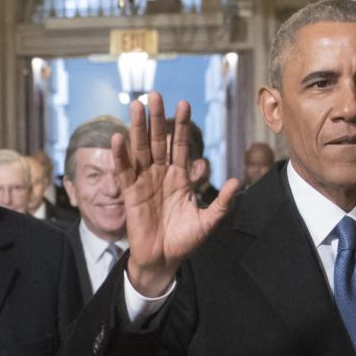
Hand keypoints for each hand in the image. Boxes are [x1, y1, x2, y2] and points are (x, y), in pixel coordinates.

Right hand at [113, 93, 238, 295]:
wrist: (163, 260)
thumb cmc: (185, 242)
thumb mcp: (207, 222)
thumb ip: (221, 203)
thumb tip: (236, 182)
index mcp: (181, 177)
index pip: (182, 146)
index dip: (183, 126)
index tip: (184, 104)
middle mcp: (161, 174)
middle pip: (159, 141)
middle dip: (158, 118)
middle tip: (156, 95)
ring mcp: (144, 182)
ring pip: (140, 149)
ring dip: (138, 128)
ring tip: (137, 106)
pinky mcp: (130, 194)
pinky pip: (125, 171)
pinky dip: (121, 155)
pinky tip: (119, 138)